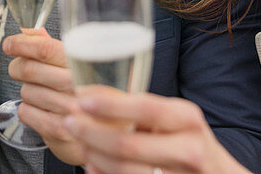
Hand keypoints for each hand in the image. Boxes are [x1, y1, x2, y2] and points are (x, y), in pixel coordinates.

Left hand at [3, 29, 84, 164]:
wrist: (103, 132)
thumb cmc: (86, 94)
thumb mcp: (77, 66)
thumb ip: (53, 47)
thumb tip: (28, 31)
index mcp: (82, 64)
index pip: (45, 49)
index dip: (21, 43)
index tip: (10, 44)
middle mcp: (77, 86)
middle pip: (29, 69)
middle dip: (17, 67)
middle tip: (20, 69)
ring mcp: (68, 110)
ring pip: (25, 91)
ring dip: (27, 90)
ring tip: (42, 93)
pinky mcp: (58, 130)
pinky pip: (25, 112)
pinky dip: (27, 109)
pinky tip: (41, 109)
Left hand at [64, 87, 250, 173]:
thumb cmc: (191, 145)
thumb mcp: (176, 120)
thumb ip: (143, 110)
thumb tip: (93, 94)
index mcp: (186, 119)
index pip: (145, 108)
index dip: (110, 104)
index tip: (82, 99)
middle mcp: (188, 148)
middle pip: (128, 145)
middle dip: (91, 133)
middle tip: (70, 122)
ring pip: (124, 170)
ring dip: (93, 156)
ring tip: (79, 143)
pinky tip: (92, 165)